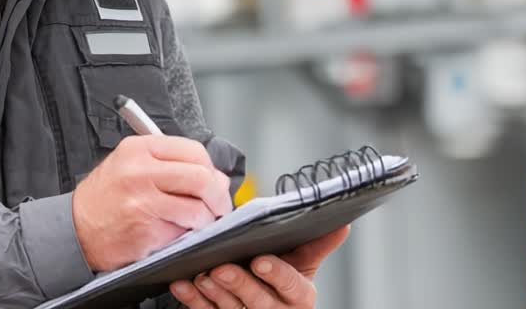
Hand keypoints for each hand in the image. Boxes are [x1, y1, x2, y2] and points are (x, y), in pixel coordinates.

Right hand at [73, 135, 232, 271]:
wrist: (74, 230)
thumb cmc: (104, 198)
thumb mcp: (129, 164)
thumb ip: (168, 164)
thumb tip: (213, 176)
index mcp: (140, 149)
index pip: (194, 150)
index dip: (211, 168)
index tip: (215, 180)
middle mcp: (141, 171)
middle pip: (201, 178)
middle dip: (219, 196)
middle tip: (221, 206)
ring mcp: (143, 202)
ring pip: (197, 208)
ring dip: (207, 219)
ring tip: (202, 222)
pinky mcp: (146, 230)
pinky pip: (183, 232)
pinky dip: (189, 234)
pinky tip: (181, 233)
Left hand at [169, 225, 349, 308]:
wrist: (264, 296)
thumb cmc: (283, 273)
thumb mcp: (302, 260)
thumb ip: (317, 243)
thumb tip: (343, 224)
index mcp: (300, 296)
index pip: (293, 287)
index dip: (277, 275)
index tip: (261, 261)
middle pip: (260, 303)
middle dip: (240, 284)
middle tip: (221, 268)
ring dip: (214, 293)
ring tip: (201, 273)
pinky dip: (194, 299)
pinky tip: (182, 283)